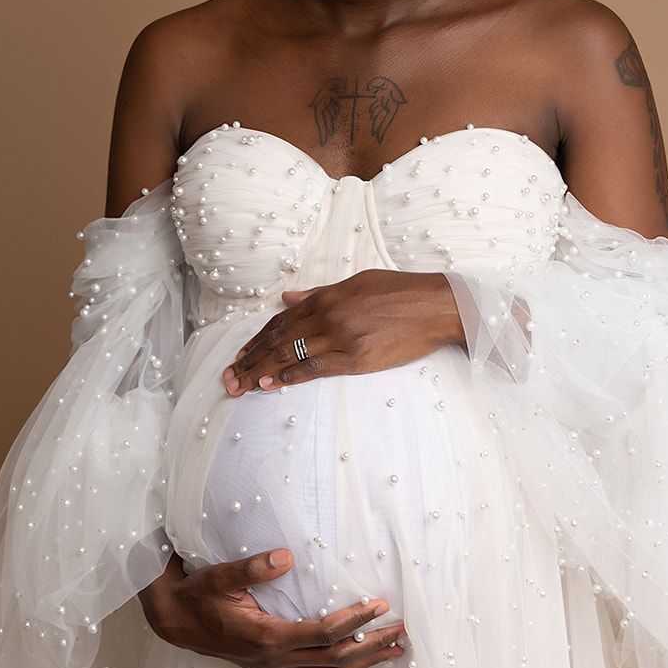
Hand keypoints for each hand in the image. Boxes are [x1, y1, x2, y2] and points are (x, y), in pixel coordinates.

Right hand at [137, 546, 407, 667]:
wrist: (174, 621)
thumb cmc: (198, 595)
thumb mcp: (219, 576)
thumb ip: (251, 568)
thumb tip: (286, 556)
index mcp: (266, 637)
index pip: (322, 633)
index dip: (354, 621)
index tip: (380, 605)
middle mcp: (274, 659)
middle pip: (335, 658)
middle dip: (371, 645)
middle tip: (403, 631)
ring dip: (363, 662)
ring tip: (394, 651)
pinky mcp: (272, 667)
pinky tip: (358, 662)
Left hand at [221, 269, 462, 394]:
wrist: (438, 306)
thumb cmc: (402, 292)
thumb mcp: (357, 282)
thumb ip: (320, 292)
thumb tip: (287, 296)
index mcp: (328, 296)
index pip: (282, 320)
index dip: (258, 338)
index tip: (240, 353)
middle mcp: (329, 315)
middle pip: (279, 339)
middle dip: (250, 359)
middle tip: (229, 377)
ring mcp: (342, 336)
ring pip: (290, 354)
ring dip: (261, 371)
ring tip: (241, 385)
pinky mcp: (357, 358)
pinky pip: (315, 369)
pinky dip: (290, 376)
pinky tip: (272, 383)